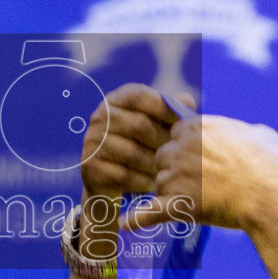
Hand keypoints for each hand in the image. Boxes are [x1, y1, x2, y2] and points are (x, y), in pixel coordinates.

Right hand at [77, 84, 181, 199]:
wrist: (109, 183)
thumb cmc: (139, 147)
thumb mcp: (155, 126)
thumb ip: (170, 112)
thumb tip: (187, 101)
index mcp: (114, 101)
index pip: (138, 95)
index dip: (163, 107)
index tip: (183, 123)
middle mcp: (99, 118)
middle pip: (139, 125)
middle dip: (163, 142)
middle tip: (179, 155)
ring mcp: (92, 143)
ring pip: (133, 153)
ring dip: (154, 165)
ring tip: (166, 170)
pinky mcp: (90, 168)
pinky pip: (124, 176)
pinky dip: (142, 181)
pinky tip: (151, 184)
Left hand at [121, 113, 277, 232]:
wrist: (272, 196)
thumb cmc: (272, 164)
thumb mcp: (259, 133)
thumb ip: (241, 130)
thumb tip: (247, 133)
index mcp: (195, 127)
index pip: (175, 135)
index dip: (187, 149)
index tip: (202, 160)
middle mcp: (179, 148)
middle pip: (162, 158)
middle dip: (176, 170)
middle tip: (203, 183)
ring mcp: (175, 176)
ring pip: (160, 184)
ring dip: (173, 193)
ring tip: (203, 201)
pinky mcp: (176, 204)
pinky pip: (148, 212)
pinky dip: (136, 220)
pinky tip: (125, 225)